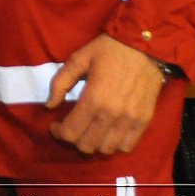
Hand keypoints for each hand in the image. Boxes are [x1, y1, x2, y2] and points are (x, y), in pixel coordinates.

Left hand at [45, 33, 166, 154]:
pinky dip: (114, 145)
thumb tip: (50, 106)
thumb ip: (60, 83)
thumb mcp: (78, 59)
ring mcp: (130, 120)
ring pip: (106, 149)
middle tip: (71, 127)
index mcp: (93, 99)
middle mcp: (112, 115)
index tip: (55, 124)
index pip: (70, 132)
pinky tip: (108, 134)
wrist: (144, 45)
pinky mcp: (144, 121)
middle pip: (87, 146)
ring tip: (89, 131)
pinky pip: (127, 146)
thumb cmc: (109, 50)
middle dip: (73, 139)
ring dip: (94, 144)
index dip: (58, 132)